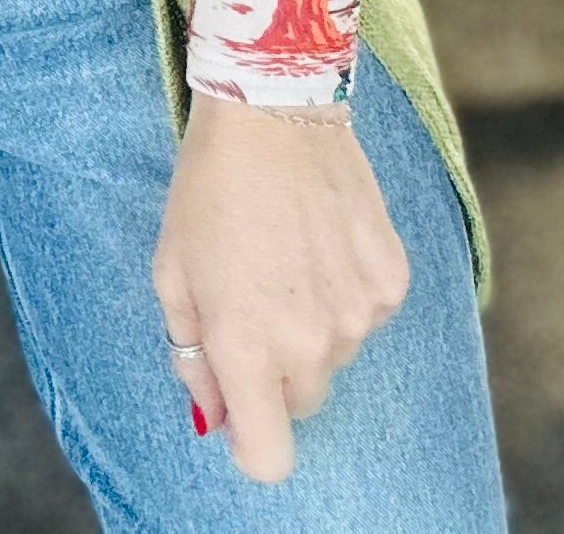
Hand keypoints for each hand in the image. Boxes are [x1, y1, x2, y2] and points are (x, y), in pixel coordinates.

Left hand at [153, 93, 408, 483]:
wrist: (273, 107)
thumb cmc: (209, 187)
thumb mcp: (172, 273)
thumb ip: (192, 357)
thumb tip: (216, 417)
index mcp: (246, 347)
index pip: (268, 456)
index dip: (252, 440)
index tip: (241, 408)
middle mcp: (309, 343)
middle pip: (300, 402)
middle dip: (275, 368)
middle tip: (254, 298)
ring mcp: (359, 314)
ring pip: (336, 354)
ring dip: (313, 324)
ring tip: (286, 252)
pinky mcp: (391, 279)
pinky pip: (368, 313)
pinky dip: (346, 289)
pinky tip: (322, 236)